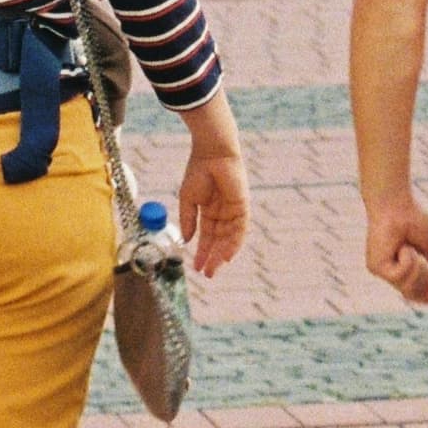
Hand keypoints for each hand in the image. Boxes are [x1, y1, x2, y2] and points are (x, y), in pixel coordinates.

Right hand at [179, 143, 250, 280]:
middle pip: (219, 241)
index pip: (207, 237)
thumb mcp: (188, 200)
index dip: (201, 252)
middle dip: (212, 257)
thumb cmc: (198, 171)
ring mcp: (233, 210)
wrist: (210, 153)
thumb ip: (188, 220)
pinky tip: (227, 256)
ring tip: (213, 269)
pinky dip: (234, 243)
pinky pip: (240, 229)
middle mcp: (222, 213)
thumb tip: (186, 241)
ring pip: (229, 239)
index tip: (195, 267)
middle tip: (207, 274)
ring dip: (222, 254)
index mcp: (209, 211)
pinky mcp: (242, 206)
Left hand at [362, 190, 427, 304]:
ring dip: (417, 268)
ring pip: (408, 288)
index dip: (427, 298)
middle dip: (425, 279)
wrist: (397, 205)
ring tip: (410, 248)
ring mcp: (382, 271)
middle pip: (413, 295)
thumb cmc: (414, 220)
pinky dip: (408, 261)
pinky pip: (399, 276)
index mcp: (405, 268)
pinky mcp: (376, 268)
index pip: (415, 293)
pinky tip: (402, 247)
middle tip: (422, 258)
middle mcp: (391, 272)